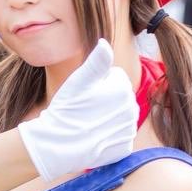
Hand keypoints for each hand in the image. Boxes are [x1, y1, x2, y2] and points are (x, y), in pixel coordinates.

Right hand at [17, 39, 138, 180]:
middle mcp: (132, 109)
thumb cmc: (67, 110)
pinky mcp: (124, 147)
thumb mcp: (79, 80)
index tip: (86, 94)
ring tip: (89, 123)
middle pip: (121, 97)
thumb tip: (105, 43)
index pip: (116, 77)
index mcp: (123, 89)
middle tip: (86, 109)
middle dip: (107, 100)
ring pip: (121, 116)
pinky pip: (120, 136)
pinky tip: (95, 138)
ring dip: (109, 118)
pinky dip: (109, 137)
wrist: (59, 146)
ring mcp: (129, 130)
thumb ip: (97, 60)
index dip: (99, 83)